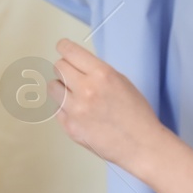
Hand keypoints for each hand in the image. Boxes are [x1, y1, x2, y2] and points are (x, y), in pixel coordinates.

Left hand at [51, 38, 168, 170]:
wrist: (140, 144)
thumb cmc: (136, 113)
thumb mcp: (121, 81)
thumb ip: (97, 71)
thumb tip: (77, 65)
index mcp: (101, 74)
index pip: (70, 51)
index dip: (64, 47)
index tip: (62, 47)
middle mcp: (85, 90)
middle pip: (58, 67)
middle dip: (65, 68)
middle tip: (73, 75)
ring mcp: (75, 110)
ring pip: (52, 87)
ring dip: (62, 88)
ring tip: (75, 95)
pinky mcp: (69, 127)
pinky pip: (57, 109)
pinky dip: (65, 109)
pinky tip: (80, 113)